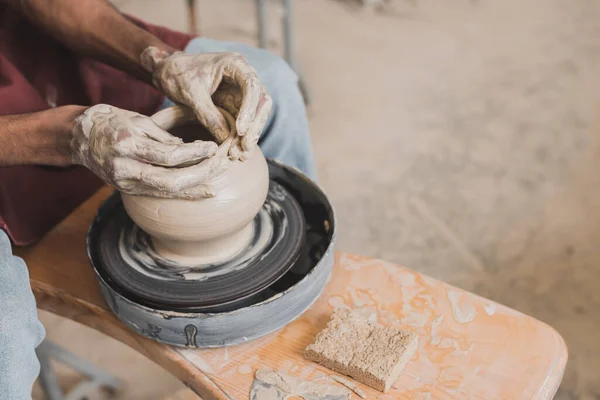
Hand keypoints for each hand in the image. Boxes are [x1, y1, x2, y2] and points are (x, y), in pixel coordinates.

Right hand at [71, 104, 227, 198]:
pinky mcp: (128, 190)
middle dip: (201, 174)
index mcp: (127, 144)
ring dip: (196, 186)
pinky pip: (160, 194)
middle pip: (171, 180)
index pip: (169, 154)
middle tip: (222, 164)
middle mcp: (124, 167)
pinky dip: (184, 193)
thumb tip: (191, 150)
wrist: (80, 138)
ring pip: (167, 191)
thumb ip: (164, 137)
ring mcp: (125, 182)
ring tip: (218, 178)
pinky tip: (205, 190)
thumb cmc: (113, 122)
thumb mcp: (138, 120)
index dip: (195, 153)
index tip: (213, 147)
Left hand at [141, 47, 271, 158]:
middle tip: (244, 148)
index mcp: (235, 65)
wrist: (167, 71)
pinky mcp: (235, 107)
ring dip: (249, 137)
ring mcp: (241, 94)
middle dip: (254, 127)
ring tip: (240, 156)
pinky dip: (240, 139)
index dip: (250, 109)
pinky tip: (236, 154)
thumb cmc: (178, 73)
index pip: (252, 86)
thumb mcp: (190, 93)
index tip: (240, 130)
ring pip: (255, 117)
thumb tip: (226, 138)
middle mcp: (243, 79)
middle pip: (260, 104)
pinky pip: (244, 124)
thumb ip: (208, 114)